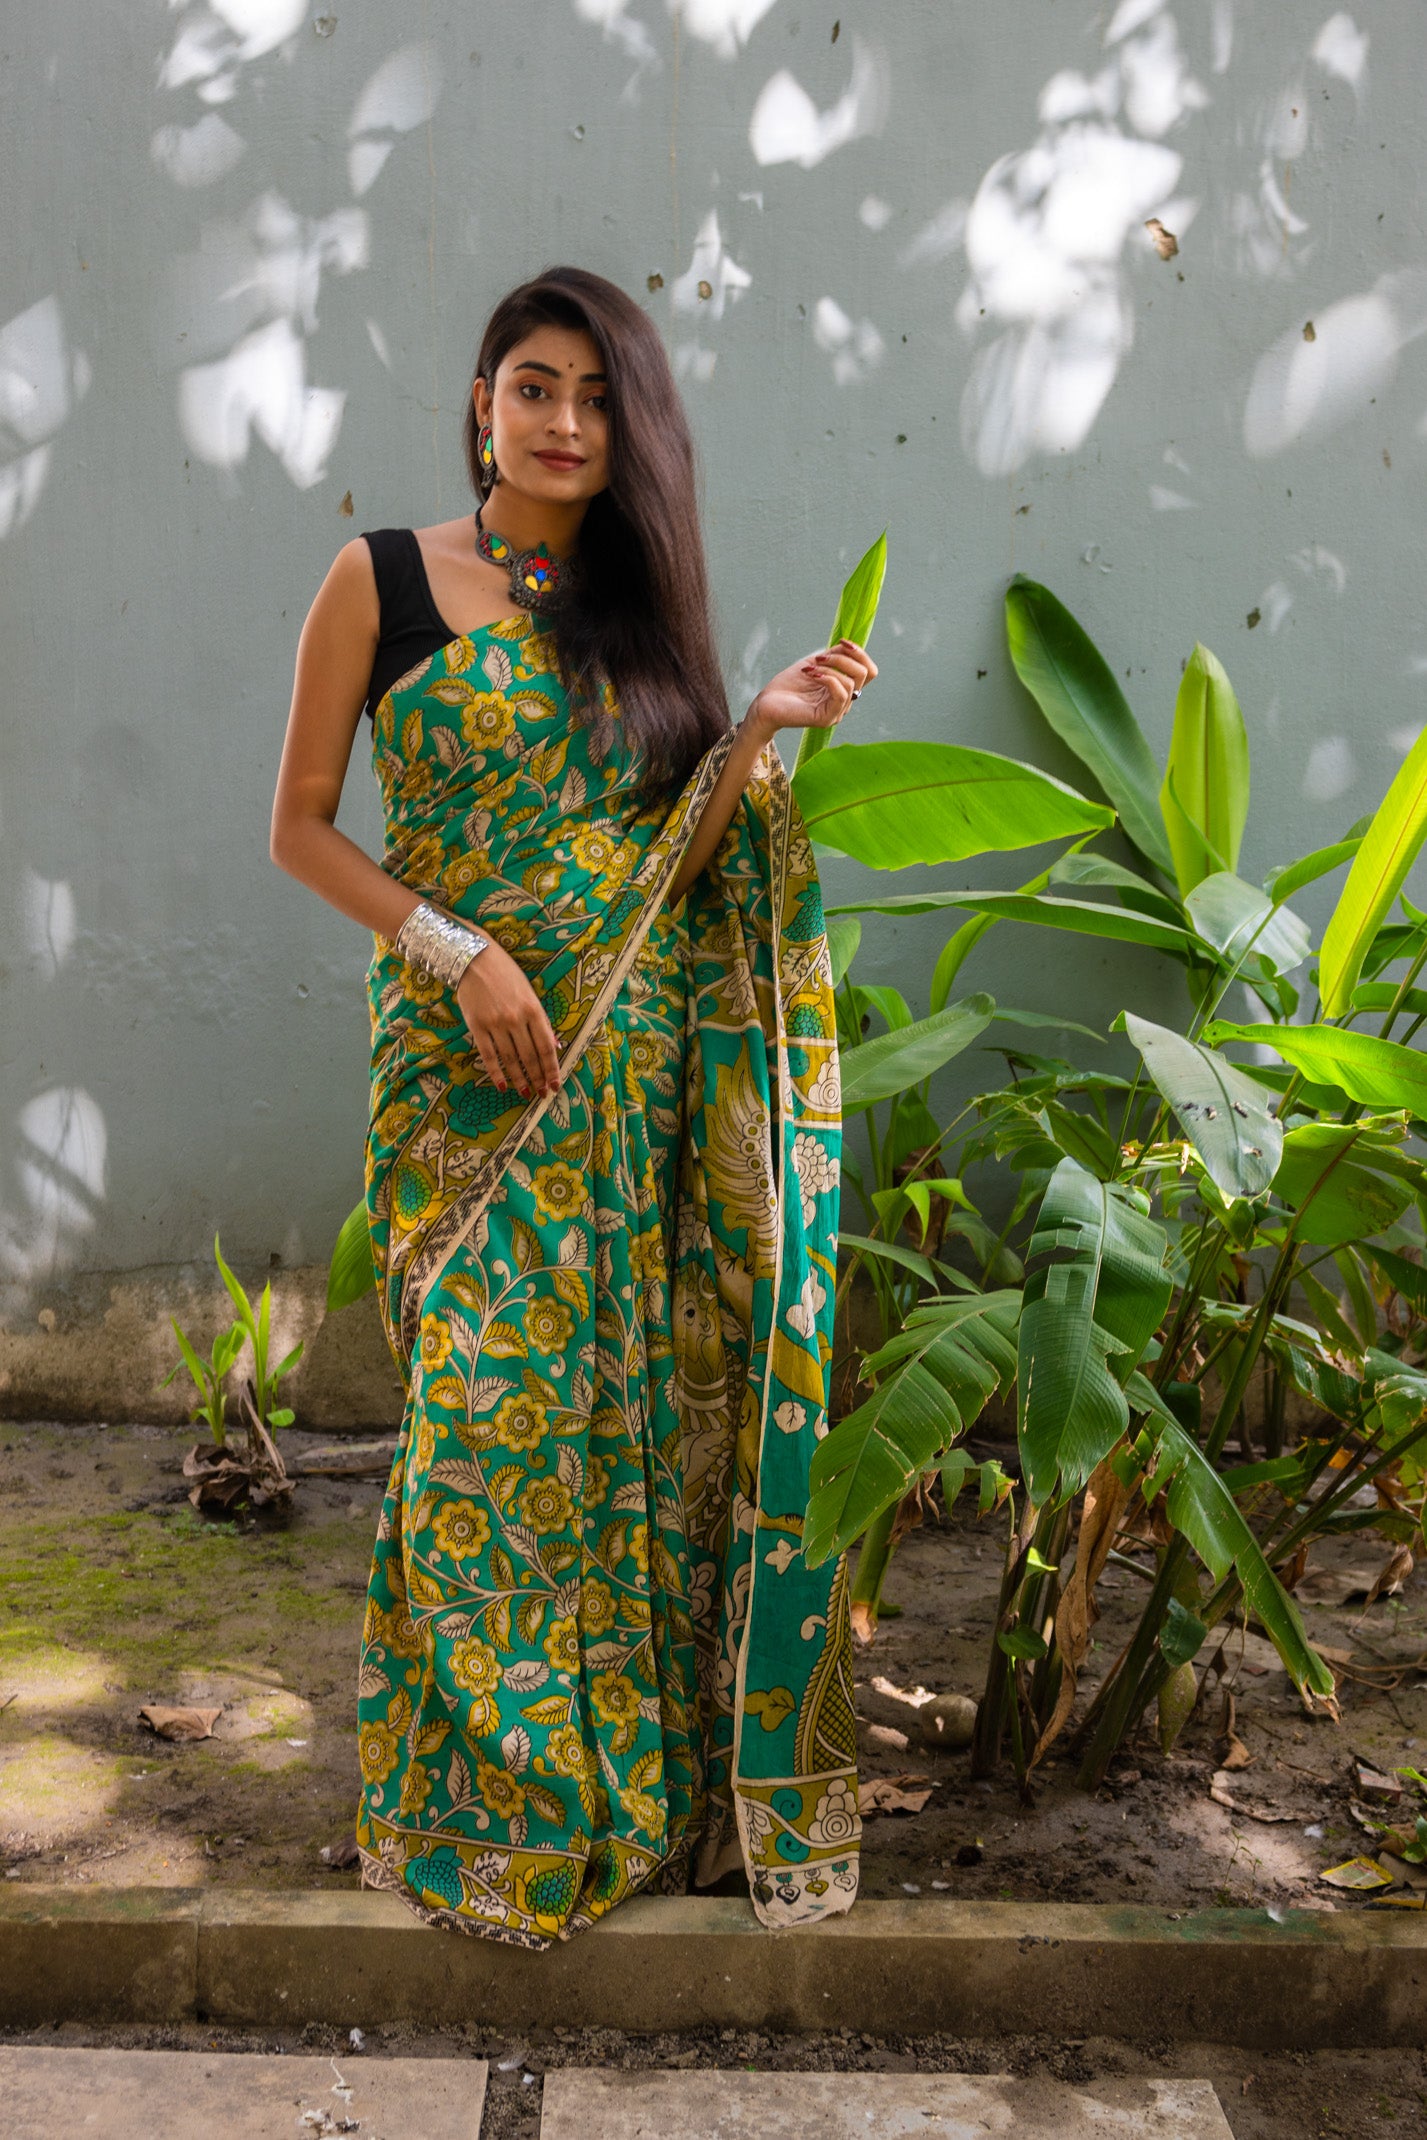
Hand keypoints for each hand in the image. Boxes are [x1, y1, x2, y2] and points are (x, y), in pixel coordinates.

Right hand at [455, 936, 561, 1098]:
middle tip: (542, 1094)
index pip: (547, 1046)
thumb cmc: (506, 974)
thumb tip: (554, 1045)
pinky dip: (496, 1072)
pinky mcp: (477, 1026)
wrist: (474, 958)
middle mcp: (516, 1018)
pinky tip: (502, 1085)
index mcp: (533, 1009)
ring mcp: (495, 1023)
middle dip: (538, 1078)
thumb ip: (541, 1019)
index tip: (555, 1083)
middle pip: (530, 1056)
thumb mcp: (529, 992)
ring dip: (519, 1079)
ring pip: (510, 1059)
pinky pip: (488, 1055)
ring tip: (525, 1093)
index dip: (552, 1068)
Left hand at [746, 636, 877, 737]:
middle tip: (819, 657)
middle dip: (843, 658)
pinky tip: (812, 673)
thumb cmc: (788, 685)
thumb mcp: (816, 663)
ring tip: (810, 667)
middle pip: (864, 674)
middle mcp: (844, 702)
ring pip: (851, 683)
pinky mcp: (827, 718)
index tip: (841, 642)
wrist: (767, 703)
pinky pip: (840, 693)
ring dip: (831, 668)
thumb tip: (849, 646)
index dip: (860, 653)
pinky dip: (827, 677)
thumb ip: (835, 656)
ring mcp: (837, 712)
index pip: (869, 671)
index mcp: (844, 689)